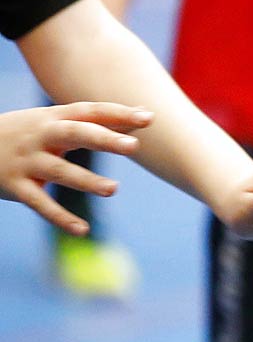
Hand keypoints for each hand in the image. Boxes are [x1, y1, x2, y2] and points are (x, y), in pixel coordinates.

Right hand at [0, 102, 152, 234]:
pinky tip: (83, 230)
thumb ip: (96, 121)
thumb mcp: (53, 121)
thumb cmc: (24, 133)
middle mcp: (41, 137)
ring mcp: (27, 162)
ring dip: (86, 181)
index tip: (149, 118)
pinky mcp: (15, 186)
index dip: (119, 114)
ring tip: (113, 189)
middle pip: (75, 134)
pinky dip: (60, 218)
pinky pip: (40, 204)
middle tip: (134, 146)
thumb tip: (145, 114)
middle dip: (104, 139)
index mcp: (53, 118)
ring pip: (60, 171)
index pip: (90, 111)